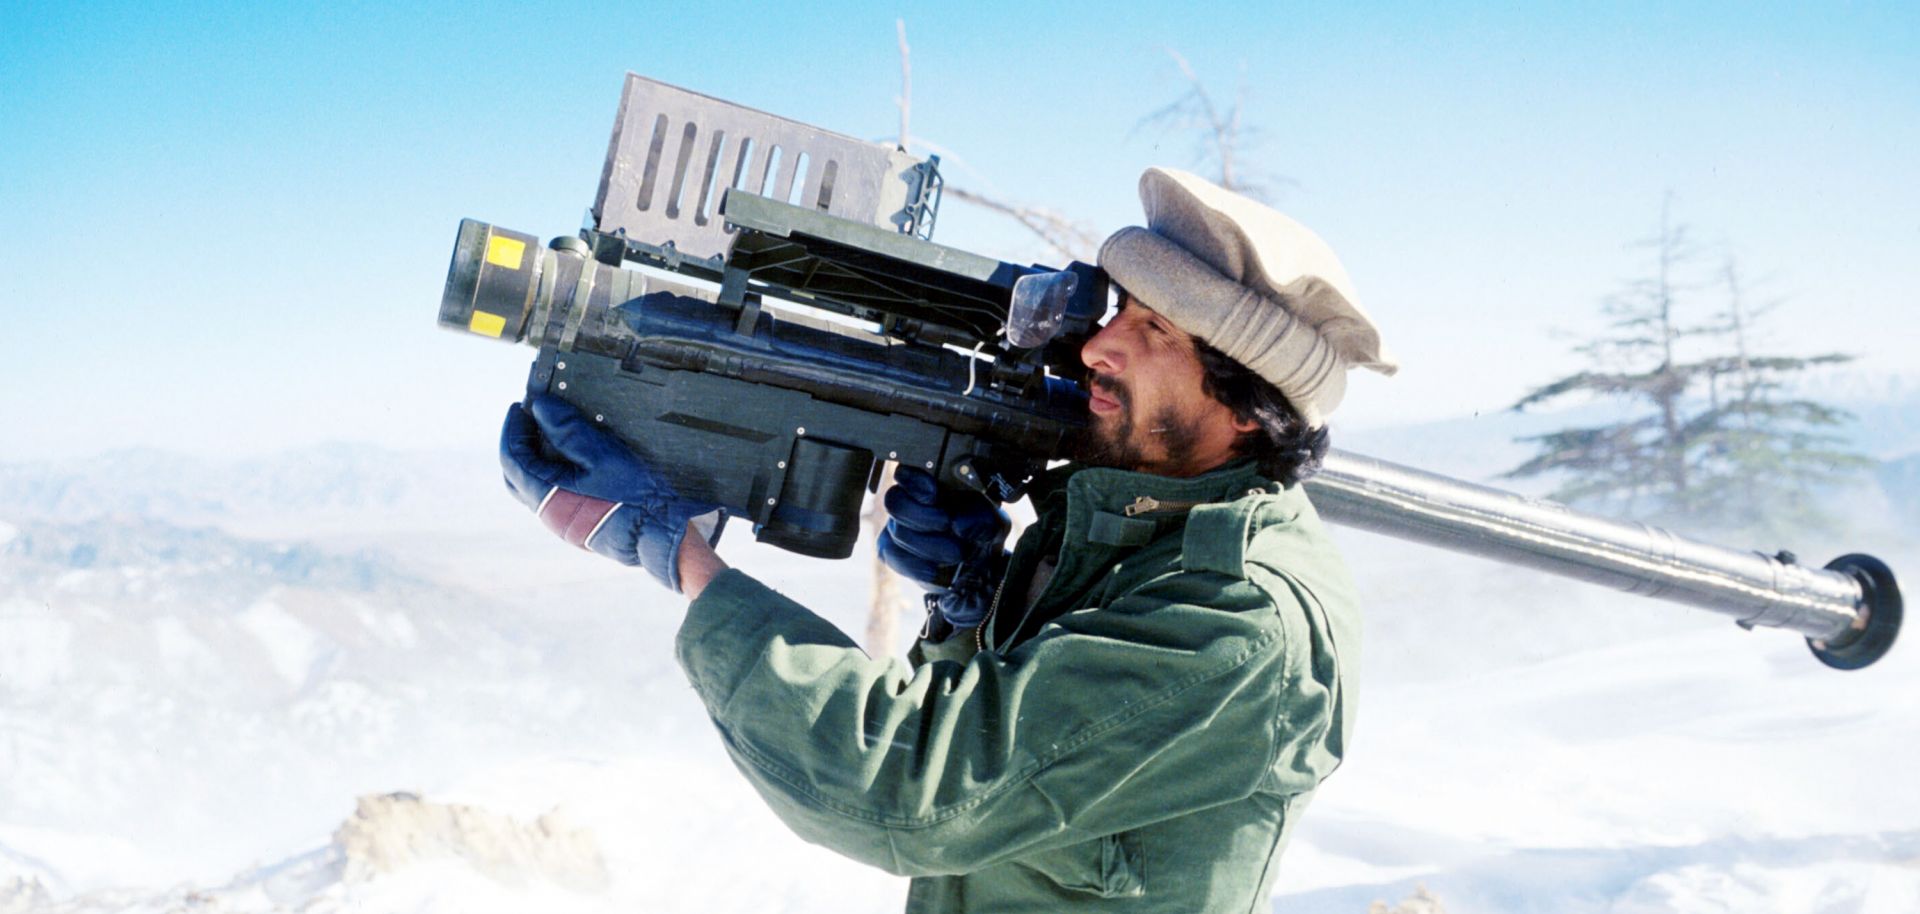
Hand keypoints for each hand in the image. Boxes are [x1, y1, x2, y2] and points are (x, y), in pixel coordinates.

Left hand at [500, 394, 723, 590]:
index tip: (519, 406)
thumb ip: (569, 430)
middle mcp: (547, 512)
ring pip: (533, 486)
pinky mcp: (575, 525)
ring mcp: (560, 522)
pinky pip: (551, 495)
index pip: (512, 456)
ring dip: (536, 459)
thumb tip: (540, 407)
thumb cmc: (634, 496)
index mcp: (546, 494)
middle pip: (516, 473)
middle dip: (519, 443)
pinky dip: (551, 472)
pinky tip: (569, 460)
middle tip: (530, 419)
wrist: (659, 534)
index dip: (512, 428)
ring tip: (550, 435)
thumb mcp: (603, 455)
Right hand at [878, 467, 1008, 628]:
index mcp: (931, 484)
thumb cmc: (981, 535)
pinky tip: (937, 569)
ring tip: (957, 553)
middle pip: (894, 501)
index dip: (914, 481)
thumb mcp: (992, 523)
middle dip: (922, 516)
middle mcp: (909, 502)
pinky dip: (919, 565)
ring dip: (930, 546)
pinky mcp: (893, 553)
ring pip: (899, 532)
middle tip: (946, 524)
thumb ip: (980, 518)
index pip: (906, 472)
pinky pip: (896, 557)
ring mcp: (897, 526)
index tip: (933, 494)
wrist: (977, 569)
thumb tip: (959, 525)